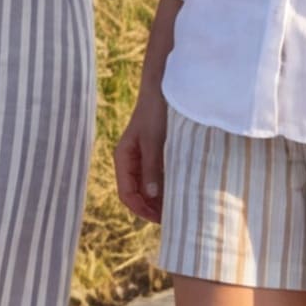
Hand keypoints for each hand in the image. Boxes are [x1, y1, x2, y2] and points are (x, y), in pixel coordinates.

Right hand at [112, 87, 167, 223]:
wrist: (165, 86)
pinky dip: (167, 186)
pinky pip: (158, 177)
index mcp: (123, 158)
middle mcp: (131, 161)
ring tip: (180, 207)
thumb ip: (152, 167)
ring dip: (161, 199)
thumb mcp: (155, 141)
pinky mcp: (157, 153)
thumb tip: (151, 195)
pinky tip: (182, 190)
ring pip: (148, 188)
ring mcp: (144, 158)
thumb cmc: (157, 111)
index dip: (142, 210)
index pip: (127, 195)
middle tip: (175, 218)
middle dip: (153, 208)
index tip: (162, 219)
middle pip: (137, 195)